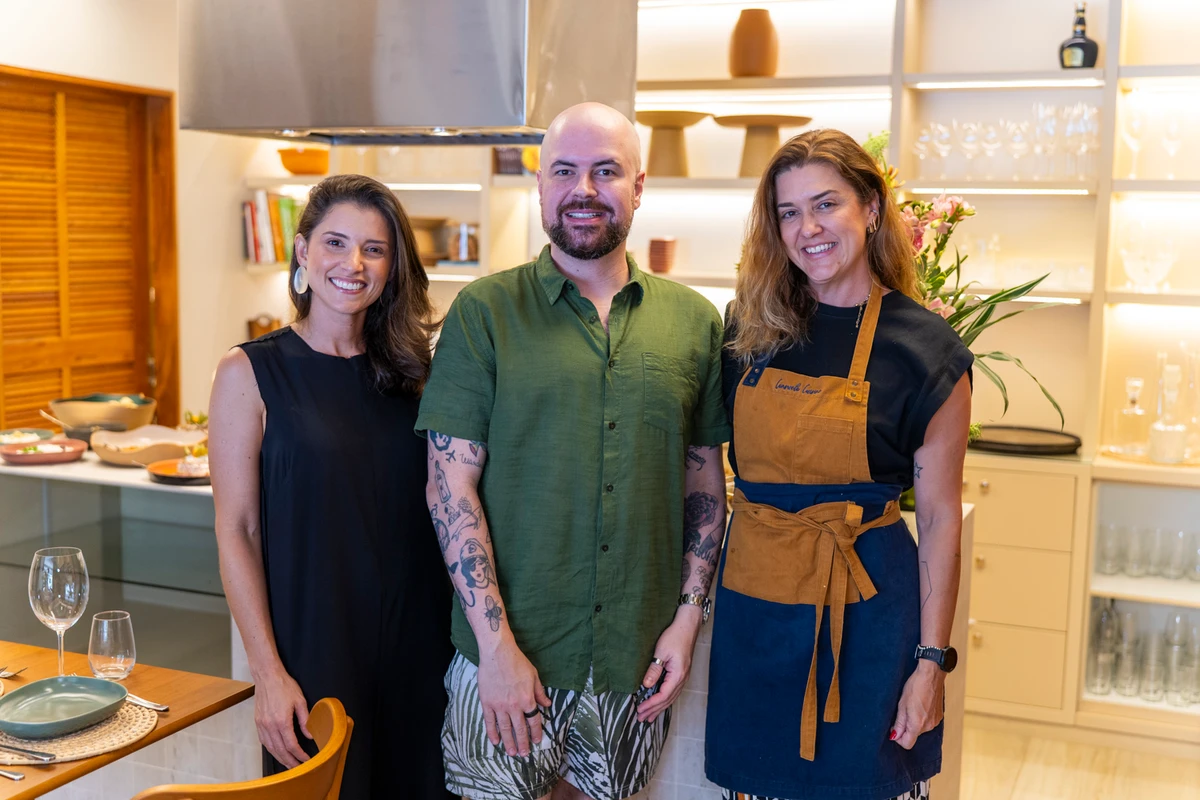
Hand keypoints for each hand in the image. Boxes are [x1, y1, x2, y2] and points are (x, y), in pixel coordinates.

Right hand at [254, 665, 311, 767]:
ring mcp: (262, 725)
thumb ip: (305, 719)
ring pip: (271, 748)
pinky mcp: (258, 722)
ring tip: (289, 763)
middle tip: (298, 768)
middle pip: (280, 750)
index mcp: (281, 721)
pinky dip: (271, 749)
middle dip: (290, 761)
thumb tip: (310, 734)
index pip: (291, 745)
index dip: (299, 755)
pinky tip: (277, 752)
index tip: (306, 760)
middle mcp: (269, 725)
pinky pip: (264, 741)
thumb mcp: (300, 701)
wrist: (267, 676)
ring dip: (280, 758)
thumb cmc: (284, 686)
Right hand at [477, 638, 551, 756]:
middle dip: (522, 743)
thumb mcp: (534, 676)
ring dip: (508, 742)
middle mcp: (514, 705)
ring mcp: (499, 705)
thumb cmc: (517, 662)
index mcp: (527, 699)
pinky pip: (489, 721)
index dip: (535, 733)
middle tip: (523, 754)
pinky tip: (495, 741)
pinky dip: (492, 732)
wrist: (498, 653)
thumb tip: (547, 703)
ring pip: (504, 728)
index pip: (533, 721)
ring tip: (511, 752)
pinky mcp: (487, 702)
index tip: (536, 741)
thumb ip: (540, 692)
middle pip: (519, 728)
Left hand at [636, 605, 702, 722]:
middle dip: (654, 710)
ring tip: (649, 716)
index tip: (640, 709)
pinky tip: (659, 703)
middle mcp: (682, 678)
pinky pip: (672, 691)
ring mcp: (683, 676)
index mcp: (678, 675)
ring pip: (671, 697)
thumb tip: (646, 685)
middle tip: (641, 718)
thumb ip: (654, 669)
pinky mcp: (681, 673)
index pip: (663, 696)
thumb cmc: (675, 636)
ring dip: (659, 707)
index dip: (651, 704)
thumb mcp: (661, 652)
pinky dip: (664, 699)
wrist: (687, 625)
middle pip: (667, 700)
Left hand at [890, 660, 944, 749]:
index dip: (898, 738)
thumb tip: (894, 736)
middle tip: (902, 711)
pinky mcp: (939, 716)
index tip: (894, 727)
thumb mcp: (902, 704)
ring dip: (914, 722)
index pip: (907, 744)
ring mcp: (935, 722)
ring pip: (920, 729)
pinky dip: (922, 718)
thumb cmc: (915, 686)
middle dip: (906, 728)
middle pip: (913, 735)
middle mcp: (928, 726)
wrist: (931, 675)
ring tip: (912, 706)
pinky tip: (919, 705)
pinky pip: (927, 723)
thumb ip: (899, 723)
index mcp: (917, 724)